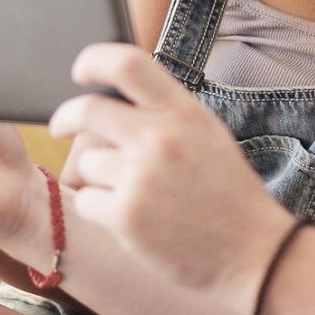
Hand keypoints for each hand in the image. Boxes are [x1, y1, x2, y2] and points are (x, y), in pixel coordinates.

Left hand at [51, 43, 293, 296]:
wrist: (255, 253)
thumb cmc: (227, 194)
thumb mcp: (206, 136)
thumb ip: (165, 113)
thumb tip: (112, 94)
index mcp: (184, 112)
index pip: (128, 63)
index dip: (94, 60)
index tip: (80, 71)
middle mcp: (161, 139)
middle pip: (87, 110)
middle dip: (65, 117)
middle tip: (59, 125)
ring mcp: (141, 178)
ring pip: (86, 162)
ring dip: (98, 177)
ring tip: (134, 194)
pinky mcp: (126, 216)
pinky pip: (86, 200)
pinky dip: (100, 209)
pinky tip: (131, 217)